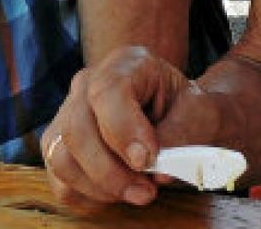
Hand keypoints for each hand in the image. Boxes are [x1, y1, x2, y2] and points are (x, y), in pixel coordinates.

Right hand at [42, 46, 220, 211]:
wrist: (182, 117)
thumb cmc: (189, 111)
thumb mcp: (201, 114)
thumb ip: (180, 135)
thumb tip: (156, 168)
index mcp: (126, 64)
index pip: (107, 92)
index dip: (123, 130)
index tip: (148, 160)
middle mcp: (88, 84)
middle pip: (77, 129)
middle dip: (111, 171)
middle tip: (147, 190)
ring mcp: (68, 113)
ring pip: (61, 157)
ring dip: (100, 186)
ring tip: (136, 191)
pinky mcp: (60, 145)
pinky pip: (60, 179)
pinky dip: (89, 195)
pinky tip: (118, 192)